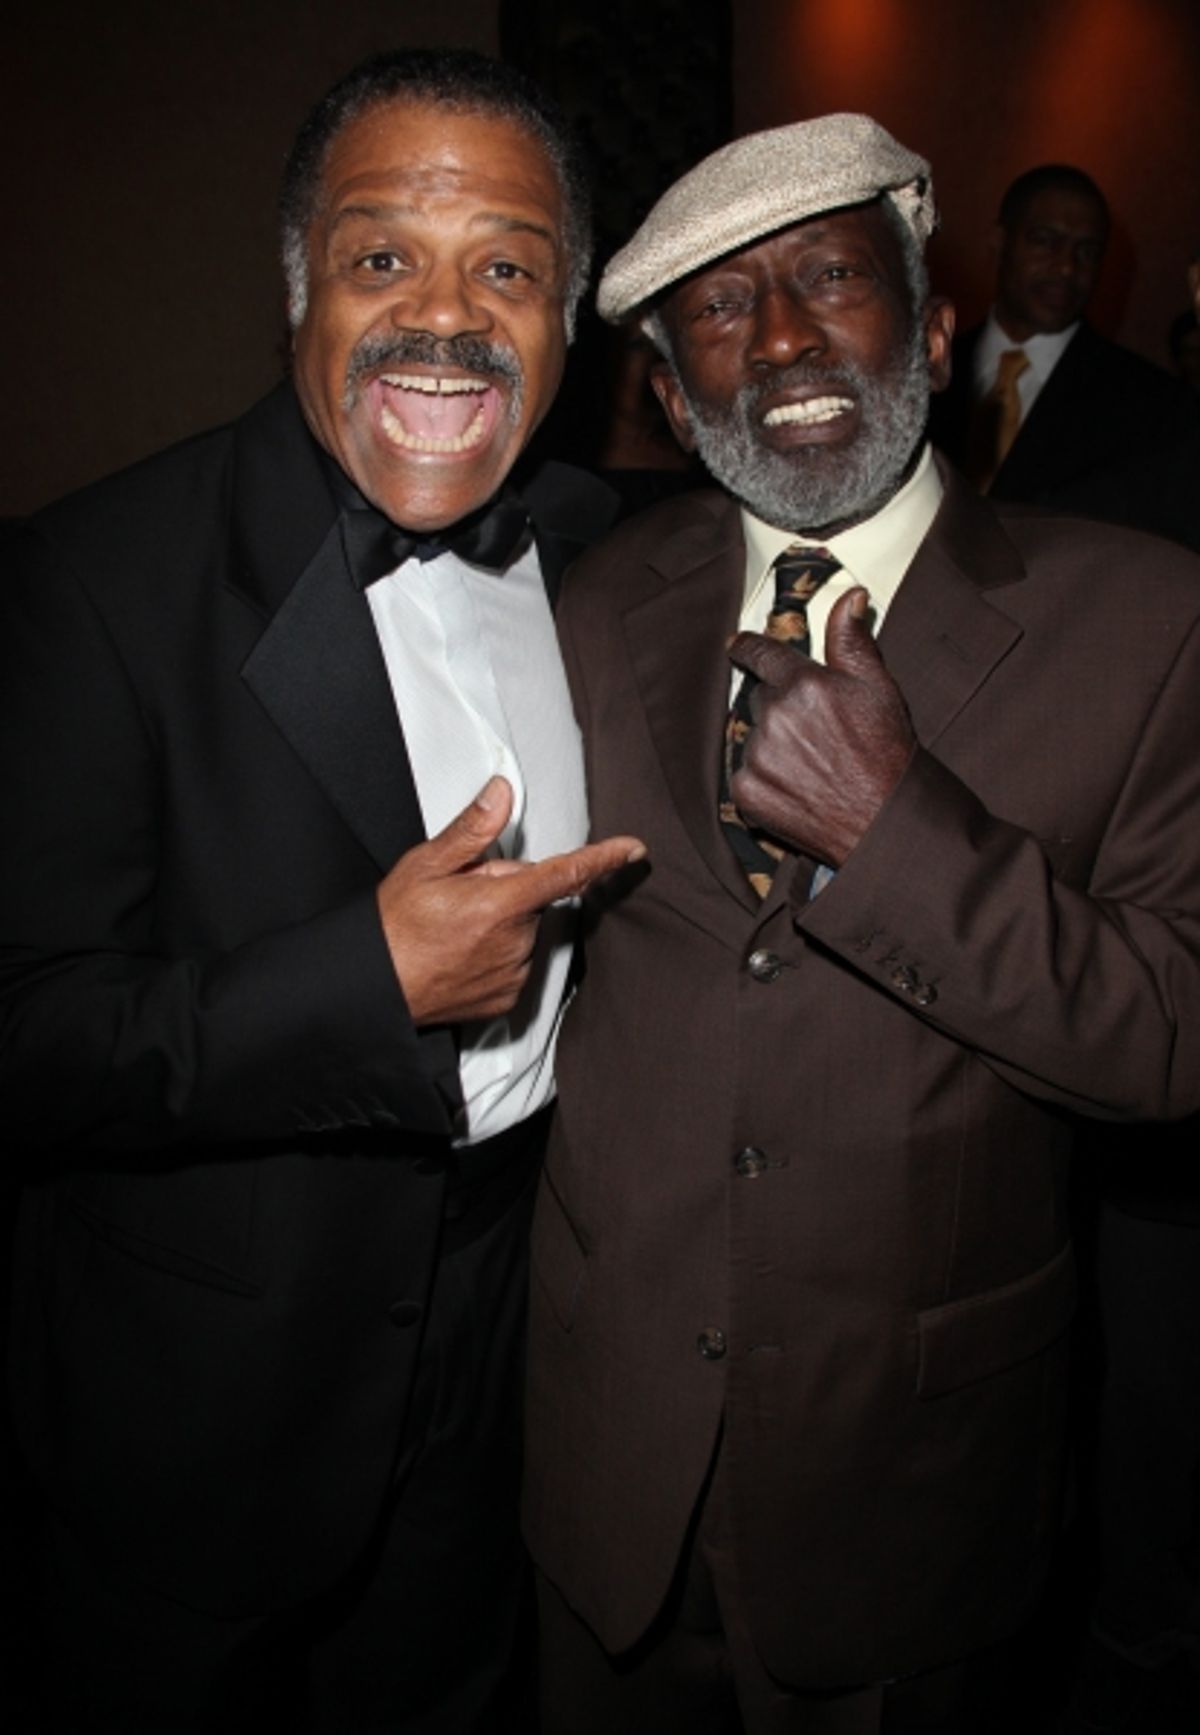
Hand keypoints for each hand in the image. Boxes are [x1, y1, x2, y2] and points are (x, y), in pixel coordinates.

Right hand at [378, 777, 645, 1024]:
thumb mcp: (425, 866)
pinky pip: (514, 965)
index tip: (633, 849)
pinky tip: (460, 955)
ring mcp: (512, 975)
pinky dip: (495, 955)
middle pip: (531, 900)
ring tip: (454, 930)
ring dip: (500, 925)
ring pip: (523, 933)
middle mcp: (514, 942)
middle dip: (505, 891)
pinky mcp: (506, 1000)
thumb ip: (472, 830)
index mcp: (499, 904)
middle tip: (460, 898)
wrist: (373, 989)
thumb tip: (502, 793)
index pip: (566, 873)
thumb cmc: (393, 928)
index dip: (603, 858)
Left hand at [728, 587, 914, 866]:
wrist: (884, 821)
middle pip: (762, 699)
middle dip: (782, 708)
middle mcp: (775, 716)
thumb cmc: (887, 752)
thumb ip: (853, 640)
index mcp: (804, 684)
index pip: (763, 655)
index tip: (735, 644)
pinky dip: (765, 779)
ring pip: (755, 736)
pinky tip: (797, 787)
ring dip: (775, 744)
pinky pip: (746, 774)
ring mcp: (758, 756)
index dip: (748, 648)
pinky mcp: (747, 792)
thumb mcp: (878, 687)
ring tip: (813, 765)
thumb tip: (850, 594)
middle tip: (817, 734)